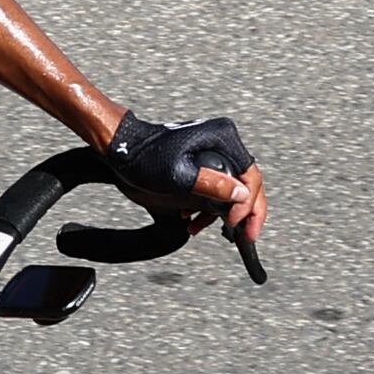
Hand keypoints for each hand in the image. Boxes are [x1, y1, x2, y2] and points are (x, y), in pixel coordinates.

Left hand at [103, 108, 266, 248]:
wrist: (122, 149)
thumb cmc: (144, 155)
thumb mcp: (178, 175)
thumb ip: (212, 186)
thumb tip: (241, 195)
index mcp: (222, 138)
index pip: (251, 175)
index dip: (249, 204)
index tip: (238, 223)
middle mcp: (222, 142)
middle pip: (247, 182)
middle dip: (244, 212)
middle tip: (245, 235)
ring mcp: (213, 151)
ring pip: (233, 188)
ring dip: (224, 212)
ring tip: (203, 227)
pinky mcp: (203, 162)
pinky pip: (218, 187)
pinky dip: (210, 206)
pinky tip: (194, 219)